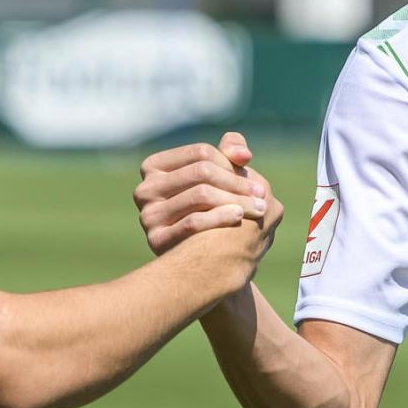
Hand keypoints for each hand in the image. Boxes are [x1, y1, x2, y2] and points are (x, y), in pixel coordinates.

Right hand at [135, 132, 274, 255]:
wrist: (201, 255)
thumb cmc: (211, 206)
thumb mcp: (219, 176)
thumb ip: (229, 154)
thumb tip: (244, 154)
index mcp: (154, 167)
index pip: (200, 153)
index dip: (230, 162)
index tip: (251, 171)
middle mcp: (145, 189)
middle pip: (201, 172)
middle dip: (236, 181)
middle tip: (263, 193)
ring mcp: (147, 215)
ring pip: (201, 194)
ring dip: (236, 199)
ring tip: (259, 207)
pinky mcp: (156, 240)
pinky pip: (193, 222)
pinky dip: (221, 217)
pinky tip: (240, 217)